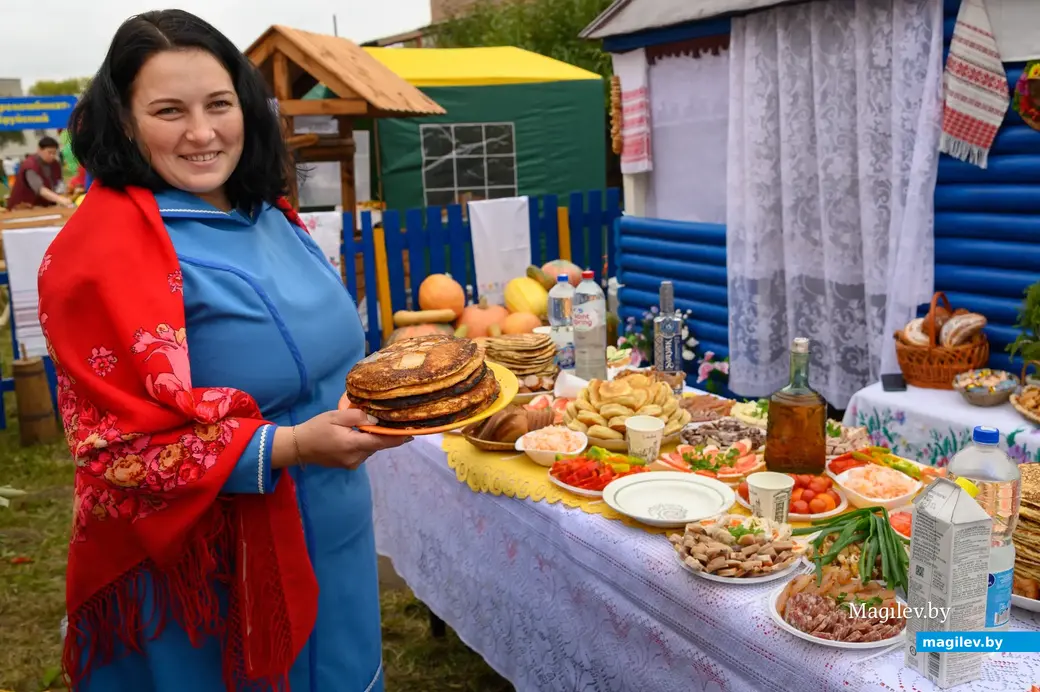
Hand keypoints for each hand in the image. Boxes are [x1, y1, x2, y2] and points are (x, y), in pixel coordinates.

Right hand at [286, 409, 410, 470]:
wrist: (298, 447)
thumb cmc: (316, 428)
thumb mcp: (336, 416)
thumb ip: (357, 416)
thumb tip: (376, 420)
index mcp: (353, 445)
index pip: (382, 442)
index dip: (398, 438)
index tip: (412, 432)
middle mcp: (356, 458)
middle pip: (377, 445)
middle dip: (383, 433)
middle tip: (389, 419)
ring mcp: (352, 464)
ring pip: (370, 448)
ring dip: (372, 438)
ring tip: (370, 424)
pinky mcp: (348, 465)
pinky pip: (363, 452)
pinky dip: (364, 443)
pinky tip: (358, 433)